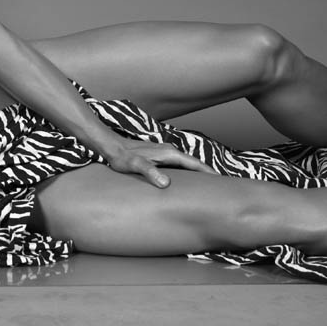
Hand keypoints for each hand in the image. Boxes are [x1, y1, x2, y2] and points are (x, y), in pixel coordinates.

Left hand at [100, 136, 216, 187]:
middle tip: (222, 188)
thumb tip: (166, 183)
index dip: (209, 173)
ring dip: (198, 174)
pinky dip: (187, 172)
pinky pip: (179, 166)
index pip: (196, 164)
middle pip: (195, 164)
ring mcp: (165, 153)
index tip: (224, 183)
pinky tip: (186, 181)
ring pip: (187, 165)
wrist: (111, 146)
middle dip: (208, 174)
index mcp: (170, 153)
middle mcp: (170, 151)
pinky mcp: (159, 156)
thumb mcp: (135, 165)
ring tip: (209, 187)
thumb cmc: (122, 157)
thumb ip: (150, 172)